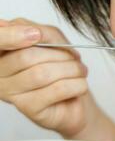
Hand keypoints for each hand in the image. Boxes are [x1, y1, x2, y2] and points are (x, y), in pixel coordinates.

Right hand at [0, 18, 90, 136]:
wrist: (74, 98)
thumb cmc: (61, 67)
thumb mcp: (55, 41)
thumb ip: (44, 33)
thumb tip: (34, 32)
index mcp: (2, 52)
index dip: (13, 36)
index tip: (36, 34)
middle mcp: (0, 74)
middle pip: (26, 57)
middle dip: (60, 54)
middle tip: (75, 58)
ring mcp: (11, 94)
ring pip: (41, 74)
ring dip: (71, 69)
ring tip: (81, 70)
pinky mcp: (28, 108)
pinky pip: (55, 90)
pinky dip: (75, 84)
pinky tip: (80, 84)